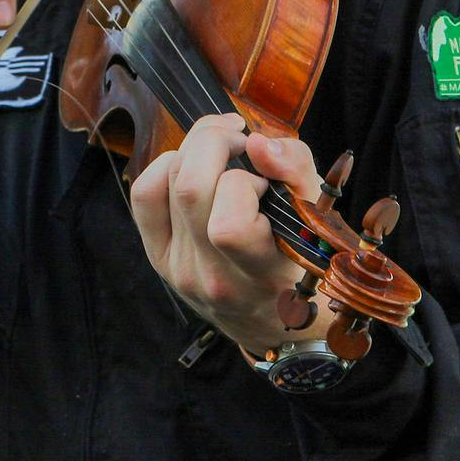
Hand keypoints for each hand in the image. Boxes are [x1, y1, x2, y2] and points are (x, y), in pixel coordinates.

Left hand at [126, 114, 323, 352]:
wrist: (270, 319)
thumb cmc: (299, 259)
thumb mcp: (316, 215)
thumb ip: (295, 170)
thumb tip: (257, 142)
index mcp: (258, 274)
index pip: (229, 226)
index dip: (246, 184)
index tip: (265, 183)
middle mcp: (211, 277)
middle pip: (189, 190)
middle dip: (214, 145)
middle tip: (239, 142)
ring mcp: (178, 269)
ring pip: (164, 185)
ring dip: (193, 151)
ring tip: (220, 150)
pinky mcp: (158, 257)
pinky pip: (144, 197)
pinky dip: (163, 168)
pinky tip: (191, 166)